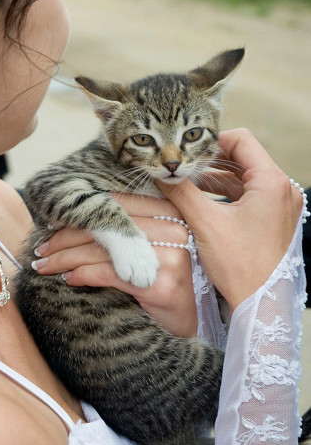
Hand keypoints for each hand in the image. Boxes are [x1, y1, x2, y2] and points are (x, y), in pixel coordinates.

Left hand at [32, 195, 197, 337]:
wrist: (186, 324)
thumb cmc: (161, 282)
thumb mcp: (149, 248)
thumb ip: (125, 229)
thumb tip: (72, 218)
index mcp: (171, 212)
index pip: (116, 205)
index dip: (81, 213)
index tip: (53, 224)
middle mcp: (174, 229)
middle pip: (105, 226)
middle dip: (65, 238)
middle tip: (41, 249)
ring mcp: (170, 256)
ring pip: (102, 250)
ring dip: (65, 258)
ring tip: (44, 265)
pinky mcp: (160, 283)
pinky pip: (108, 273)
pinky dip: (82, 275)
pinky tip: (68, 279)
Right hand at [156, 128, 303, 312]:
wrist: (261, 303)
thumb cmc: (240, 266)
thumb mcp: (205, 223)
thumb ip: (182, 192)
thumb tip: (162, 173)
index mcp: (271, 182)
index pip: (240, 140)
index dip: (210, 143)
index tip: (186, 155)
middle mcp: (282, 189)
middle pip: (242, 158)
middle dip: (209, 162)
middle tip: (182, 169)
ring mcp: (280, 206)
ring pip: (243, 179)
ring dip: (214, 180)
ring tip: (186, 186)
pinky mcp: (274, 221)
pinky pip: (248, 197)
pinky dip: (225, 196)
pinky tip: (201, 204)